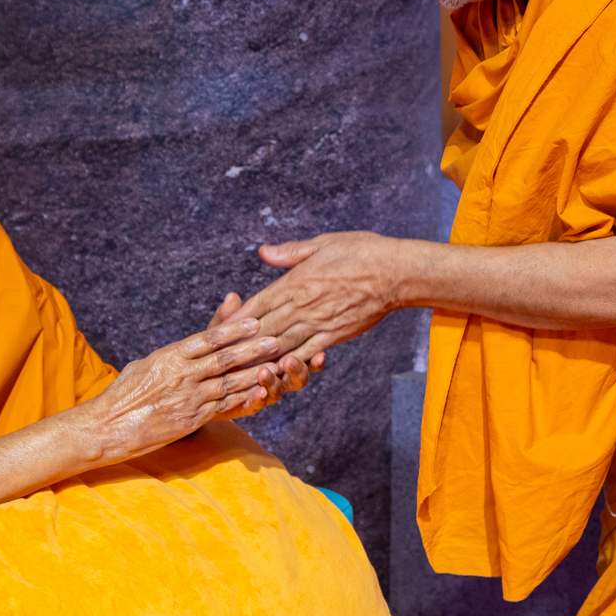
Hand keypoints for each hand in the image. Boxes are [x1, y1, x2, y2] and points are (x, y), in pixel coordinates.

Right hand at [87, 315, 282, 462]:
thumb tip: (189, 347)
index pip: (207, 339)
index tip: (254, 321)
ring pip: (229, 383)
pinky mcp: (191, 419)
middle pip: (224, 359)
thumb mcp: (145, 364)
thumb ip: (171, 355)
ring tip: (277, 364)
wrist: (108, 426)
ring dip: (255, 373)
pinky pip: (224, 407)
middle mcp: (181, 375)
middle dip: (252, 349)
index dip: (233, 329)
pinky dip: (245, 399)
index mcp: (170, 356)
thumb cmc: (124, 394)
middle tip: (276, 339)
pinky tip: (261, 393)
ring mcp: (188, 398)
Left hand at [204, 292, 323, 419]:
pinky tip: (258, 392)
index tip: (320, 351)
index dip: (311, 354)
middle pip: (297, 374)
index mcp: (276, 353)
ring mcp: (263, 390)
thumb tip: (232, 296)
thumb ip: (228, 318)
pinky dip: (259, 397)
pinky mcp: (246, 405)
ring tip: (268, 374)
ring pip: (279, 389)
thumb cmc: (214, 350)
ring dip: (276, 381)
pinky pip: (256, 404)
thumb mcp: (219, 331)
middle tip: (291, 361)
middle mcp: (275, 373)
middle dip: (297, 369)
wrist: (196, 382)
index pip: (300, 351)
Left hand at [232, 231, 399, 367]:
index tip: (220, 328)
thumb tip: (263, 252)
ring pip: (282, 345)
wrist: (395, 272)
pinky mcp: (334, 335)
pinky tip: (277, 372)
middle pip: (265, 328)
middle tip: (222, 359)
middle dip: (242, 345)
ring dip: (261, 358)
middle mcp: (302, 305)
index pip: (258, 303)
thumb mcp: (321, 243)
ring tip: (241, 371)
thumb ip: (289, 252)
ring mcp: (318, 323)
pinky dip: (291, 364)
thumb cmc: (361, 251)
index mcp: (295, 282)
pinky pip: (308, 352)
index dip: (237, 318)